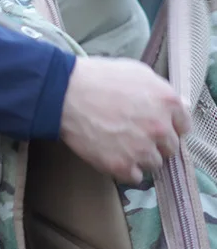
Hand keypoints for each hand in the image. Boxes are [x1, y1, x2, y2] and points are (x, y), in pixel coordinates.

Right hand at [59, 57, 190, 182]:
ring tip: (118, 141)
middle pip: (170, 147)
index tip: (154, 124)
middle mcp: (160, 127)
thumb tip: (177, 106)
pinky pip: (136, 177)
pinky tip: (112, 152)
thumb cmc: (98, 78)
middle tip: (132, 131)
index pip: (183, 125)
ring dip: (140, 156)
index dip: (168, 124)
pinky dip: (125, 168)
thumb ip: (161, 90)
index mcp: (167, 101)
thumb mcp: (136, 71)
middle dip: (155, 141)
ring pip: (154, 163)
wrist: (64, 92)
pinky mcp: (123, 166)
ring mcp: (142, 149)